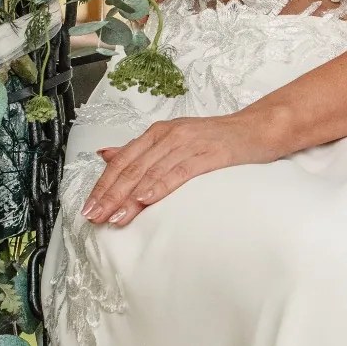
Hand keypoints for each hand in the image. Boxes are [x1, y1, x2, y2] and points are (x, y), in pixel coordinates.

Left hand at [81, 114, 275, 225]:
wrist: (257, 129)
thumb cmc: (216, 139)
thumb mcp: (174, 139)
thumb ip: (140, 150)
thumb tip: (106, 155)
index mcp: (158, 133)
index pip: (122, 160)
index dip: (103, 184)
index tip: (89, 207)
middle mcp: (169, 134)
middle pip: (132, 167)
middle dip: (110, 194)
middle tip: (95, 217)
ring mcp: (188, 142)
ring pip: (151, 171)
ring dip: (129, 196)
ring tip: (114, 216)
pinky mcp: (209, 153)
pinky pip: (179, 171)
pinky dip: (160, 185)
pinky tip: (147, 199)